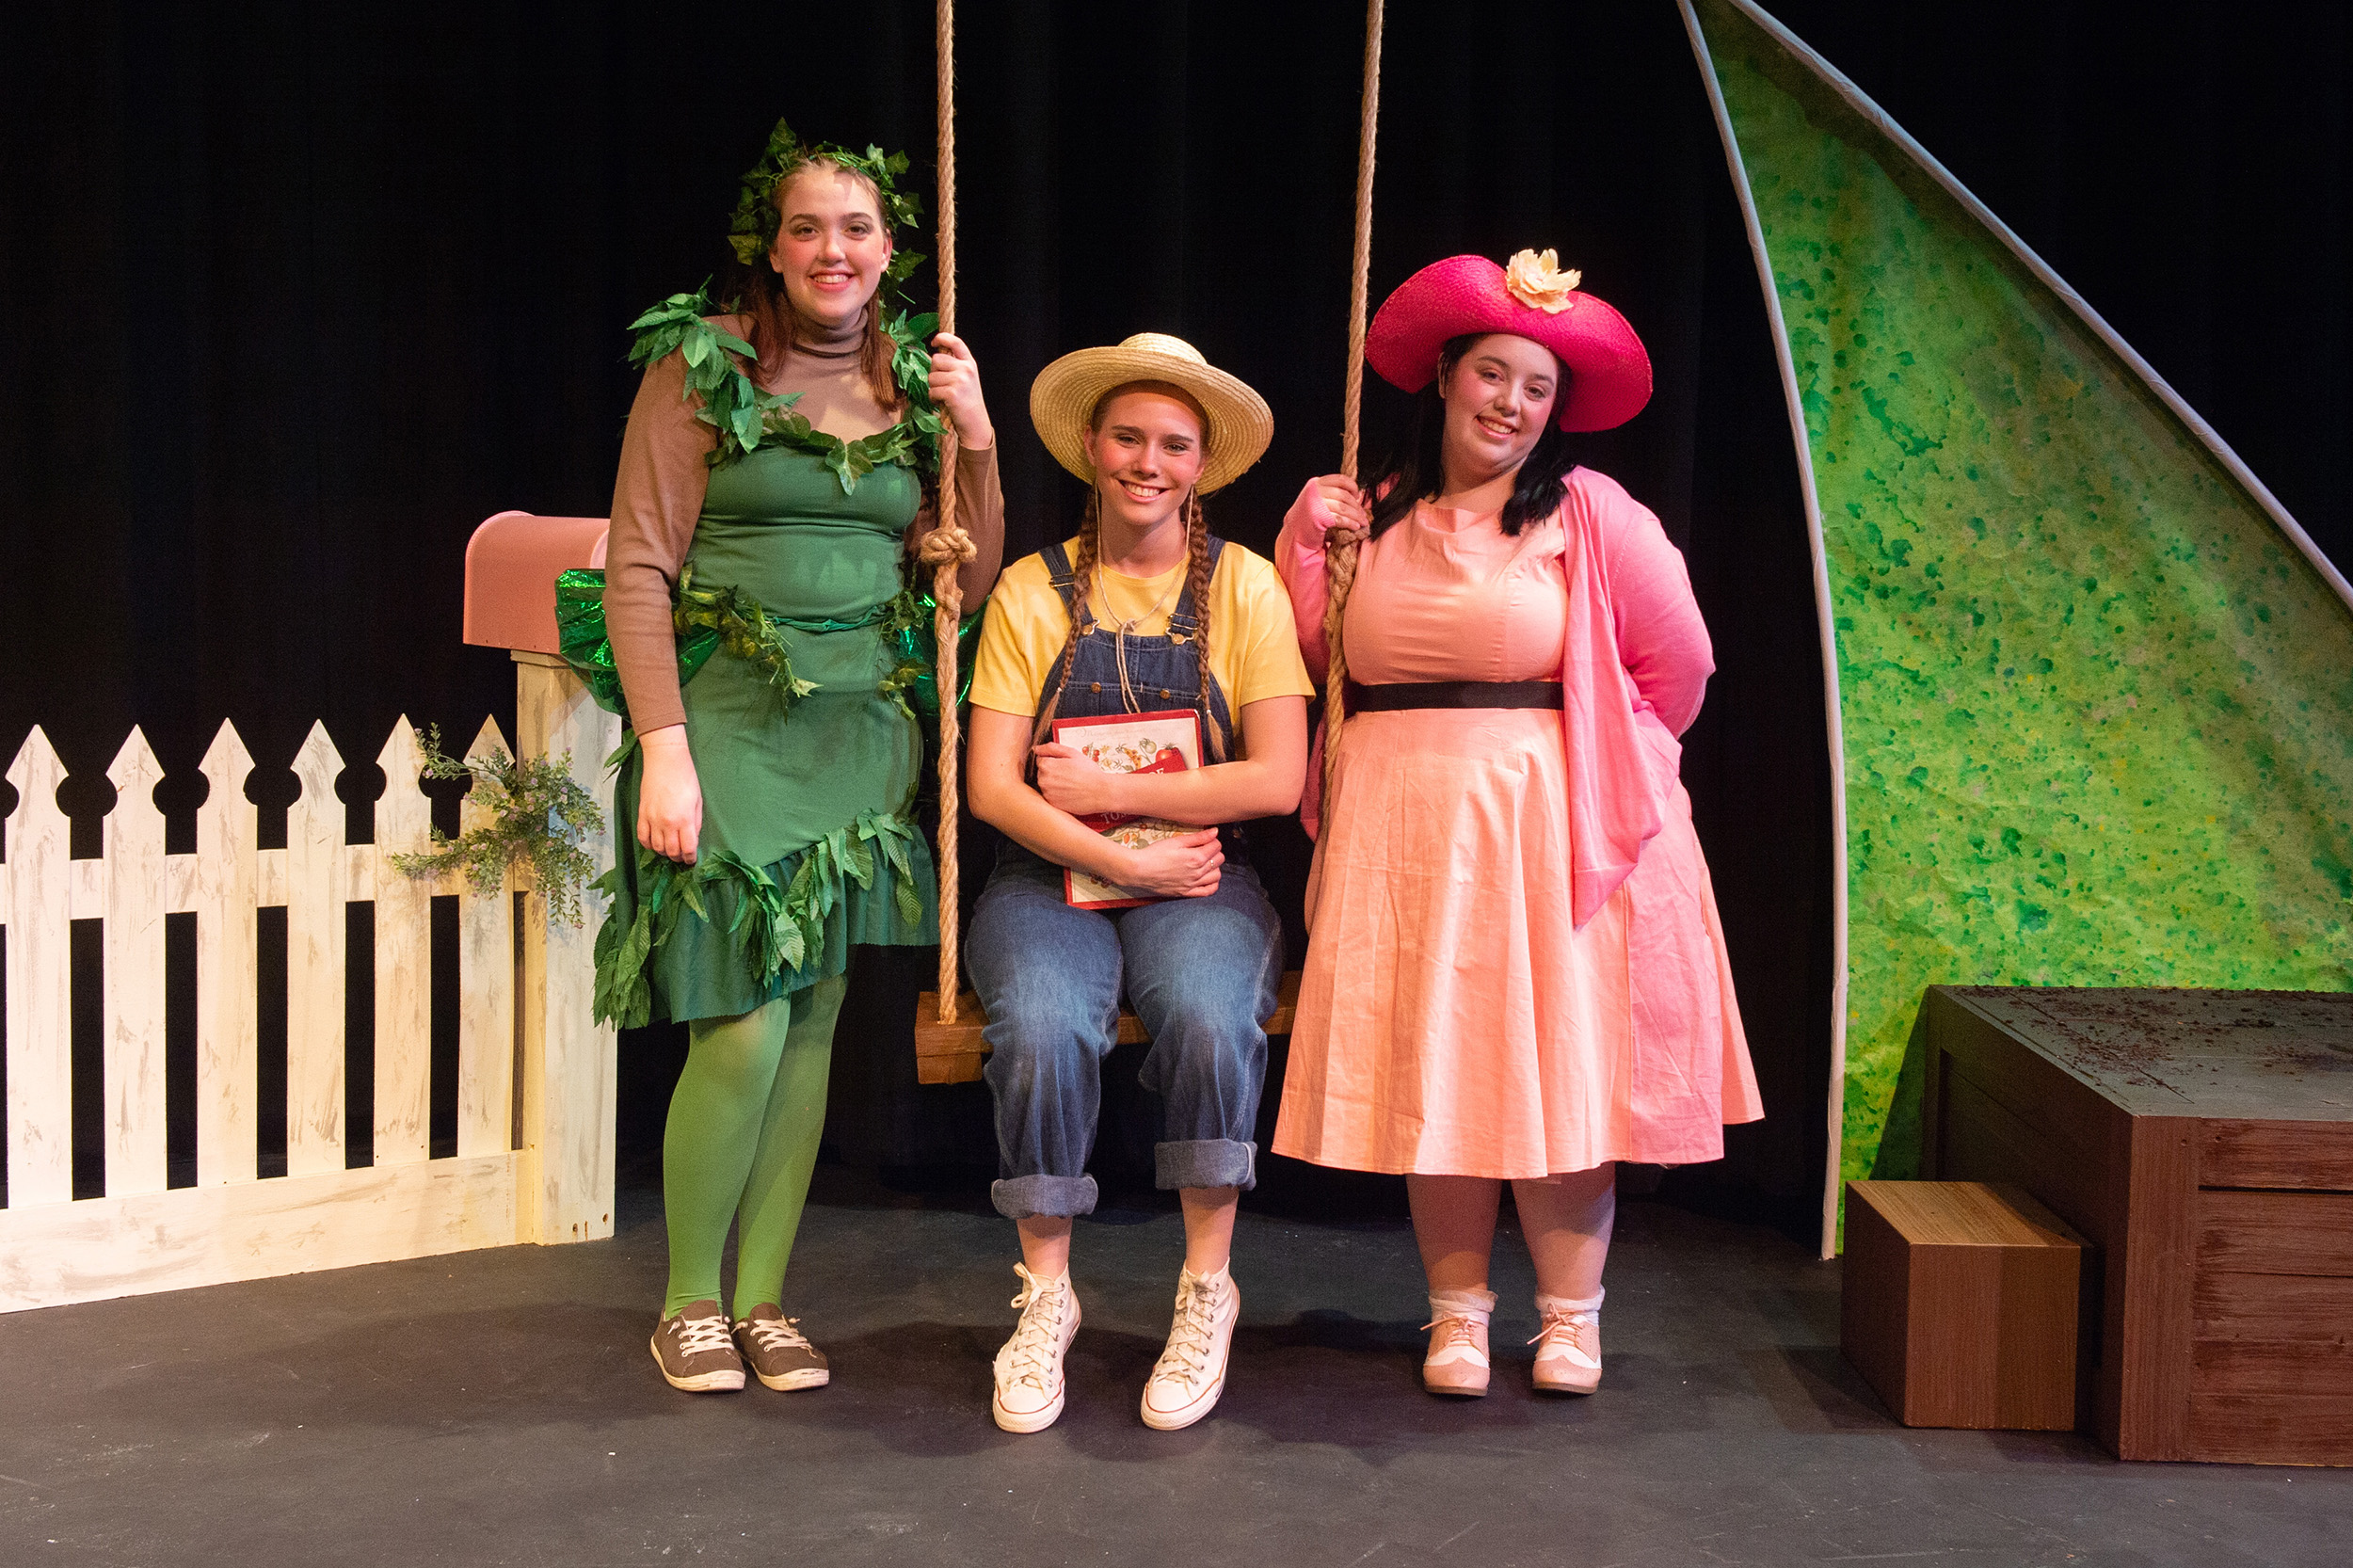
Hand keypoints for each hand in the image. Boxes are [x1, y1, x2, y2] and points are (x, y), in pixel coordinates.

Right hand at [635, 726, 701, 862]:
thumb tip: (692, 839)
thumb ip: (695, 822)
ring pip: (656, 847)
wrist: (665, 761)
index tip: (692, 860)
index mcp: (684, 819)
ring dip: (664, 852)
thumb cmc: (686, 777)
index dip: (690, 858)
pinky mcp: (641, 814)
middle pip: (671, 851)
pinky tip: (655, 843)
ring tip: (670, 850)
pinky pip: (642, 837)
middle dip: (678, 858)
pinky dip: (648, 845)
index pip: (687, 848)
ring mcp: (652, 819)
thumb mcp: (697, 801)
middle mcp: (667, 823)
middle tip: (682, 857)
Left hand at [927, 331, 993, 450]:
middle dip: (934, 372)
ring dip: (933, 388)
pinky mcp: (952, 393)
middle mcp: (966, 369)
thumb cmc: (968, 401)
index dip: (942, 338)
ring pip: (931, 376)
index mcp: (969, 363)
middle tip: (943, 384)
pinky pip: (931, 391)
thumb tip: (935, 357)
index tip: (934, 342)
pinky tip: (943, 403)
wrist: (976, 422)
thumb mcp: (967, 378)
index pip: (956, 342)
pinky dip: (934, 399)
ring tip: (944, 395)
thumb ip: (954, 365)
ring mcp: (959, 380)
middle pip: (936, 360)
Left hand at [1032, 741, 1117, 816]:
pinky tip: (1069, 792)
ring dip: (1054, 783)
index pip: (1040, 760)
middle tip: (1069, 774)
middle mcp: (1043, 781)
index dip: (1053, 760)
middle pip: (1042, 773)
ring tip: (1070, 783)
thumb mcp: (1072, 753)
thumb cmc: (1088, 771)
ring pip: (1046, 785)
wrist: (1100, 792)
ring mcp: (1047, 794)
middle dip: (1052, 771)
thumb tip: (1036, 748)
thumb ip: (1052, 748)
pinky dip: (1057, 794)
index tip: (1065, 764)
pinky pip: (1051, 796)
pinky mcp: (1053, 804)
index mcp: (1046, 766)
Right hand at [1118, 830, 1222, 898]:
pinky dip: (1212, 884)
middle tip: (1205, 848)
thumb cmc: (1155, 853)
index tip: (1206, 839)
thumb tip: (1215, 832)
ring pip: (1217, 875)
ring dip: (1215, 867)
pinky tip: (1207, 877)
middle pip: (1219, 860)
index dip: (1213, 840)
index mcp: (1196, 857)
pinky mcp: (1186, 893)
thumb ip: (1198, 837)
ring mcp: (1192, 884)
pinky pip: (1208, 891)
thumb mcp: (1176, 841)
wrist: (1139, 870)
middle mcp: (1197, 872)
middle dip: (1215, 852)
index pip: (1216, 846)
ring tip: (1206, 862)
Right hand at [1313, 473, 1368, 536]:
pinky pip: (1339, 519)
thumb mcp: (1318, 499)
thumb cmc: (1309, 516)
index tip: (1358, 496)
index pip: (1341, 479)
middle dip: (1356, 506)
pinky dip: (1350, 523)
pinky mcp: (1317, 517)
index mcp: (1316, 483)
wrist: (1294, 532)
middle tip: (1363, 515)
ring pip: (1343, 507)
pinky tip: (1355, 527)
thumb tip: (1358, 494)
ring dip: (1356, 516)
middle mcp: (1315, 491)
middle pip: (1344, 495)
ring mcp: (1315, 503)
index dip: (1353, 487)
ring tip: (1362, 522)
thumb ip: (1333, 493)